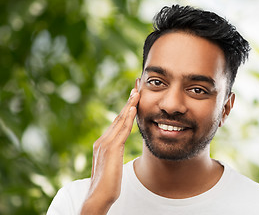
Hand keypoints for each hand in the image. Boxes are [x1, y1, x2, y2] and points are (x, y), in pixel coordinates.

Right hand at [80, 88, 139, 214]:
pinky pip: (121, 131)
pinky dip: (127, 118)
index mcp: (103, 143)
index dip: (127, 107)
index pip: (118, 121)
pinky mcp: (110, 150)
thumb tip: (120, 146)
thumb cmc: (107, 184)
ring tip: (137, 91)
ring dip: (130, 104)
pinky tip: (133, 108)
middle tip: (137, 86)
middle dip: (129, 100)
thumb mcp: (113, 163)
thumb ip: (116, 152)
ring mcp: (105, 144)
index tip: (134, 95)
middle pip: (119, 116)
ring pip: (120, 120)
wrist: (97, 198)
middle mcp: (103, 140)